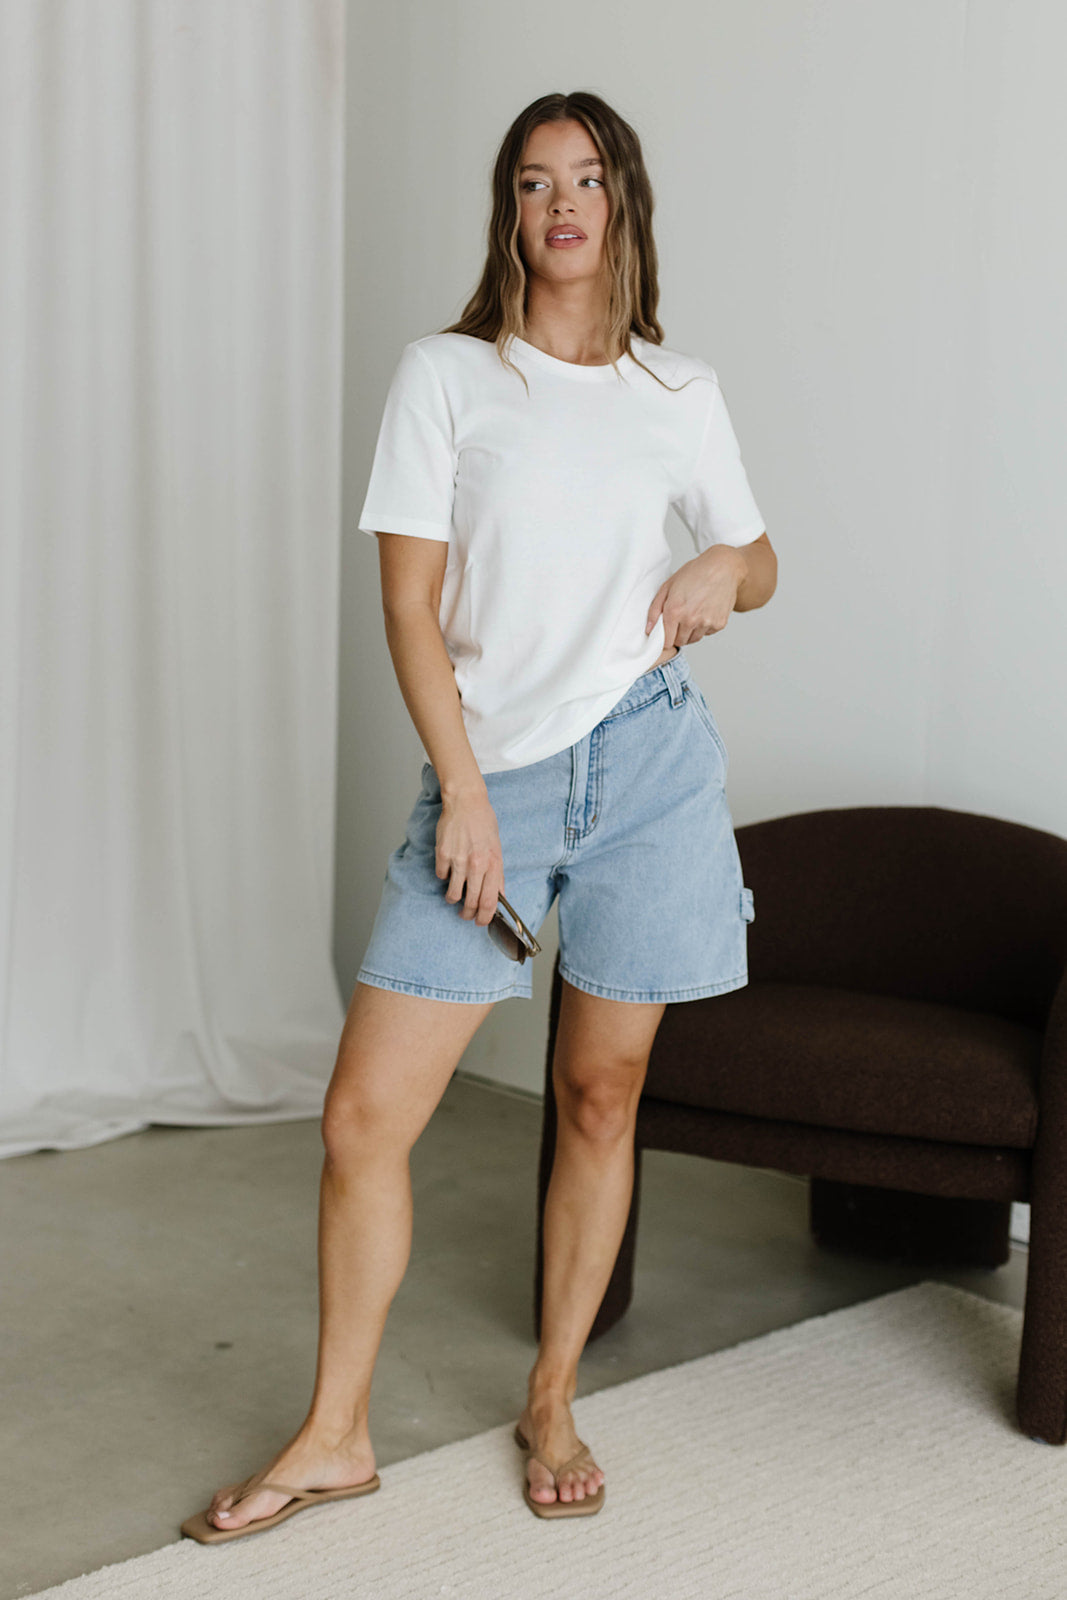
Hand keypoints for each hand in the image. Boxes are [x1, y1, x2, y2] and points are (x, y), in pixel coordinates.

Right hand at [435, 787, 504, 926]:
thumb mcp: (497, 849)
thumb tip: (499, 895)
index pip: (490, 901)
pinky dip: (444, 877)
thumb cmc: (483, 823)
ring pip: (454, 894)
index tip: (481, 922)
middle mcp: (477, 865)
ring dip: (453, 899)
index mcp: (493, 864)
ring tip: (454, 895)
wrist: (466, 802)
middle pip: (472, 902)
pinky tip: (448, 869)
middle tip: (465, 914)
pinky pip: (441, 876)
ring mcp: (458, 860)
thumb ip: (497, 873)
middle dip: (468, 914)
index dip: (485, 917)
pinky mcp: (443, 855)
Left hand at [645, 545, 745, 648]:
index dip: (665, 639)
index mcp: (675, 611)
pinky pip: (707, 633)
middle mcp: (691, 620)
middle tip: (680, 618)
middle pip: (680, 642)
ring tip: (693, 613)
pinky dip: (704, 626)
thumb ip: (655, 609)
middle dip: (677, 634)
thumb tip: (649, 629)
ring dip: (690, 631)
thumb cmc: (695, 573)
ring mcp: (706, 623)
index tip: (666, 633)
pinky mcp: (719, 624)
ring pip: (693, 639)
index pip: (666, 642)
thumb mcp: (668, 586)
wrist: (722, 567)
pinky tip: (705, 610)